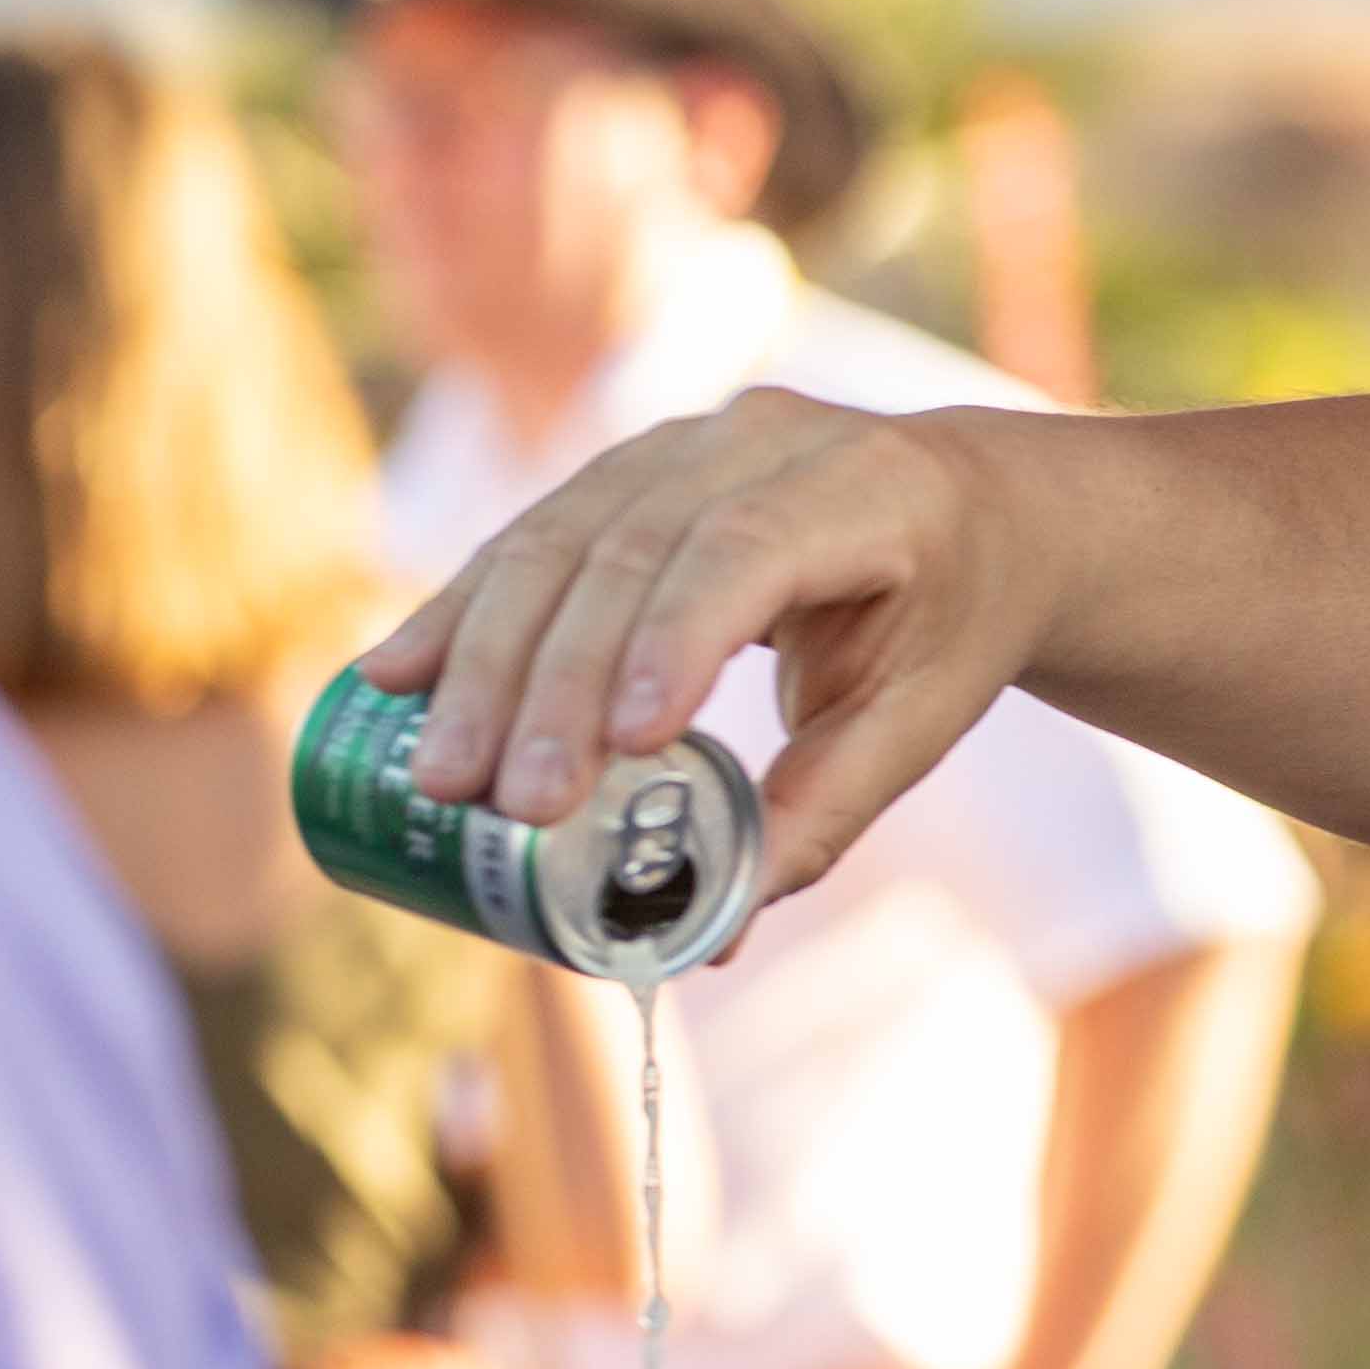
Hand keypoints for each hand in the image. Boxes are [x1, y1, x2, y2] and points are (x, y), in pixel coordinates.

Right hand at [360, 387, 1044, 900]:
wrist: (974, 505)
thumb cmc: (955, 616)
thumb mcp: (925, 714)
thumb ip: (826, 807)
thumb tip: (717, 927)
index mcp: (872, 487)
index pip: (748, 551)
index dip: (674, 638)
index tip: (624, 740)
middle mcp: (769, 441)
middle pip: (632, 553)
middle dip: (554, 684)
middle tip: (506, 803)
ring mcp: (688, 442)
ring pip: (559, 540)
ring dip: (484, 659)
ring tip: (439, 771)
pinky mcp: (630, 469)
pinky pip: (532, 536)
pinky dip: (463, 610)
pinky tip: (395, 676)